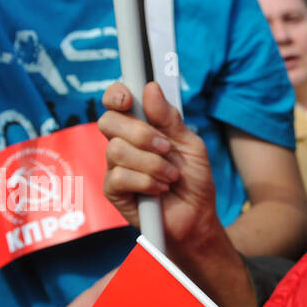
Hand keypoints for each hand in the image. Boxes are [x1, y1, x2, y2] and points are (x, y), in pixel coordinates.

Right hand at [99, 82, 259, 306]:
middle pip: (109, 122)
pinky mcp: (113, 191)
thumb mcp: (191, 145)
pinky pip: (119, 176)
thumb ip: (170, 119)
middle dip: (140, 133)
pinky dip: (146, 182)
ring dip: (151, 163)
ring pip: (116, 150)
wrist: (197, 218)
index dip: (116, 95)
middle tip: (166, 148)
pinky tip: (159, 189)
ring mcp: (115, 167)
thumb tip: (150, 88)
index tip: (127, 98)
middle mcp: (123, 143)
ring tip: (170, 176)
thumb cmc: (193, 181)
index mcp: (140, 127)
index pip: (116, 102)